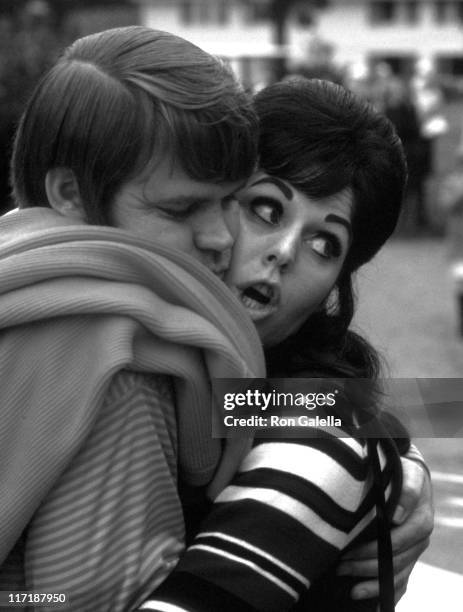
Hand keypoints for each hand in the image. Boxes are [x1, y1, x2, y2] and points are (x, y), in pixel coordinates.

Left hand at [336, 457, 433, 601]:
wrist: (410, 478)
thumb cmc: (404, 474)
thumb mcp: (407, 475)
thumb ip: (406, 491)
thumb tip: (396, 516)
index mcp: (420, 521)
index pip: (396, 543)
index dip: (372, 550)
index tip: (348, 552)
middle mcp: (419, 540)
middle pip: (394, 563)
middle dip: (366, 568)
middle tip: (340, 567)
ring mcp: (414, 552)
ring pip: (397, 576)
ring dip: (373, 584)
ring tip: (351, 589)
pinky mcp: (408, 558)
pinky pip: (401, 582)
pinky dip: (387, 594)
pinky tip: (369, 602)